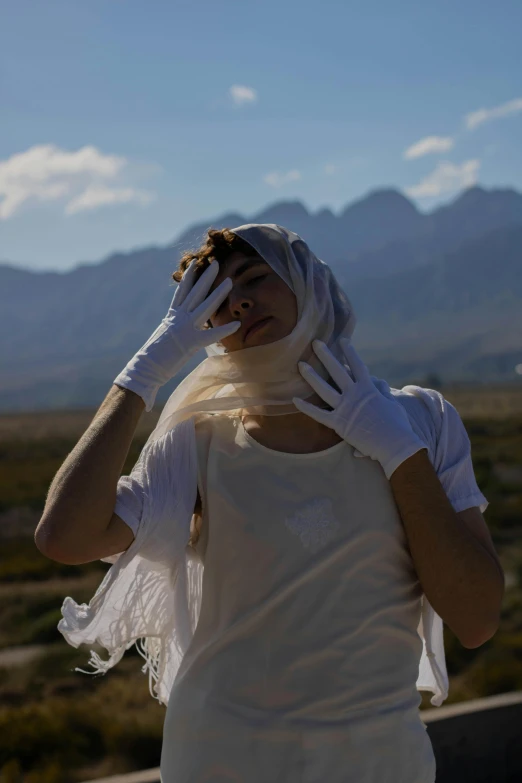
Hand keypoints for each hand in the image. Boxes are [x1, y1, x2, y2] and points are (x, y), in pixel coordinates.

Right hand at [113, 260, 240, 411]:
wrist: (146, 367)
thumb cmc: (154, 355)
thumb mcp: (165, 333)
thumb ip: (175, 325)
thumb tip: (181, 323)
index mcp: (172, 315)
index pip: (182, 291)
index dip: (189, 275)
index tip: (195, 262)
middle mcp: (179, 317)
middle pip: (195, 292)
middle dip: (206, 276)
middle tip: (216, 262)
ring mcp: (185, 328)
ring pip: (205, 306)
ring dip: (218, 293)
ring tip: (230, 281)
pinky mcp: (190, 342)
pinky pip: (210, 335)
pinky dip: (224, 330)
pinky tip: (236, 324)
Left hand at [292, 338, 425, 478]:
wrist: (394, 443)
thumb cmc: (397, 425)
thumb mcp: (393, 403)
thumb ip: (383, 391)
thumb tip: (378, 381)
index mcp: (369, 388)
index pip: (357, 365)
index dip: (350, 352)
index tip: (343, 340)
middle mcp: (354, 394)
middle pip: (337, 370)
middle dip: (326, 355)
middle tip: (315, 342)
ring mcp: (345, 408)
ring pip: (323, 388)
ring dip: (312, 376)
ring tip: (301, 364)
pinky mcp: (339, 424)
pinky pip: (319, 414)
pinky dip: (306, 408)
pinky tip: (294, 400)